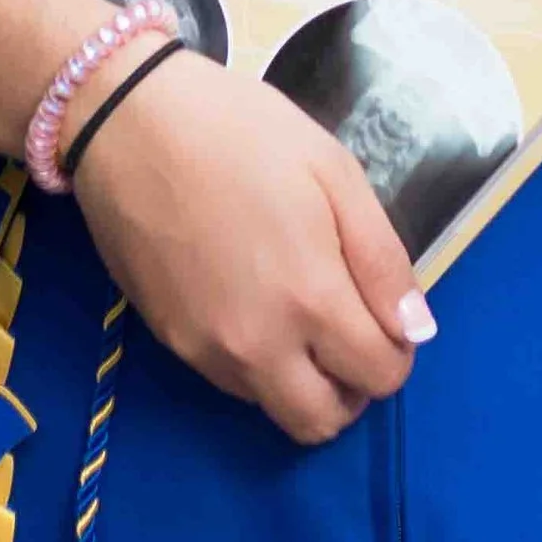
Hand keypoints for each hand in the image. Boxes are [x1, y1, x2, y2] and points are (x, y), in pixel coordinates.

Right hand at [0, 0, 430, 446]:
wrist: (126, 120)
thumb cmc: (240, 131)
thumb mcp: (333, 171)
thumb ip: (382, 258)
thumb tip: (414, 328)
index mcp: (311, 298)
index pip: (380, 375)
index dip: (398, 350)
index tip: (386, 314)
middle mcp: (259, 345)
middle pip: (324, 421)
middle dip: (351, 386)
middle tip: (348, 329)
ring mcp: (206, 350)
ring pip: (275, 408)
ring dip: (302, 380)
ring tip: (298, 310)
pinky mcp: (169, 341)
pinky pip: (231, 383)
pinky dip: (257, 365)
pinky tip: (251, 301)